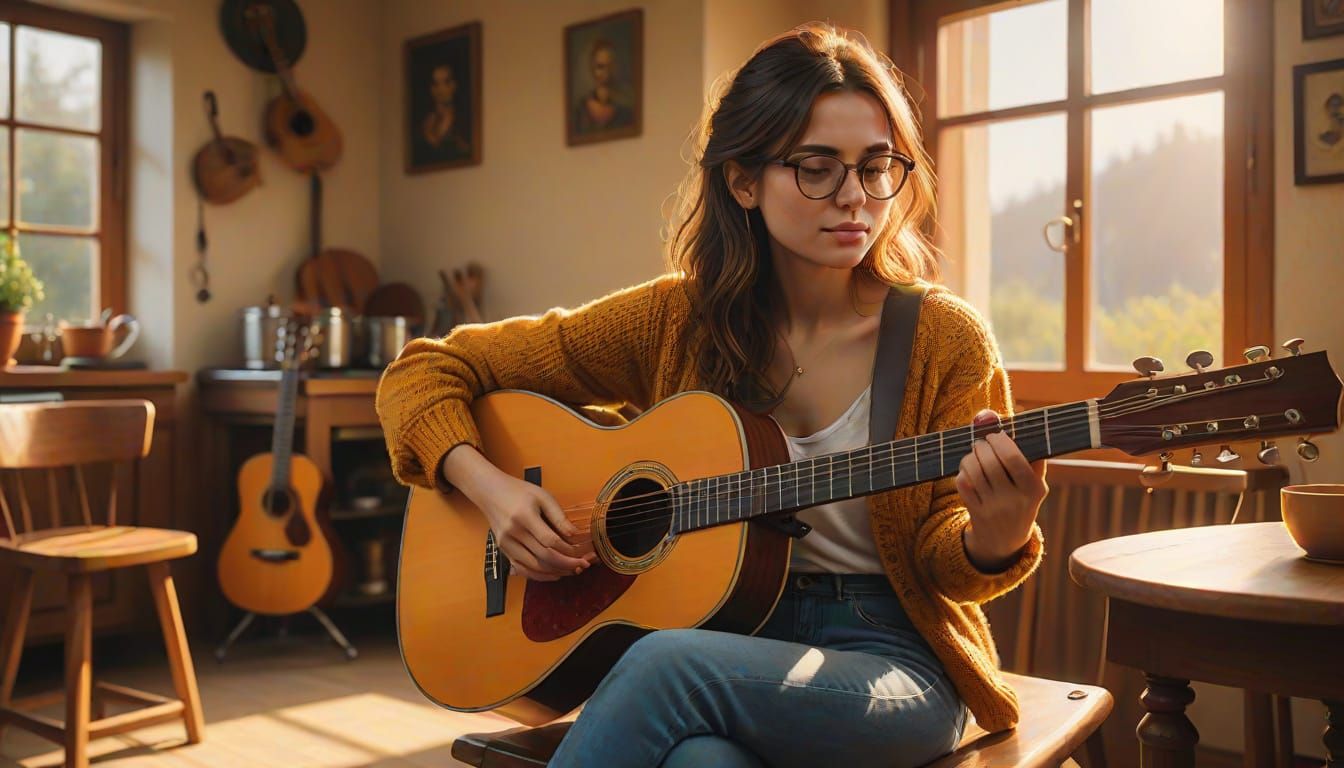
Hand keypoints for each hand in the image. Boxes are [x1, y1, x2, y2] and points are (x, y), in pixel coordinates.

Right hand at [473, 470, 596, 580]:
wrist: (491, 492)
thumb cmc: (519, 492)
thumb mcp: (543, 496)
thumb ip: (559, 516)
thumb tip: (575, 535)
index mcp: (524, 516)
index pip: (550, 540)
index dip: (568, 550)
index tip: (582, 553)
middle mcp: (512, 533)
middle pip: (543, 556)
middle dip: (566, 564)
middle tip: (583, 566)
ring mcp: (506, 544)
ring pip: (534, 567)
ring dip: (555, 572)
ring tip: (572, 570)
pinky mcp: (503, 551)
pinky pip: (522, 570)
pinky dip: (540, 576)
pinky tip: (554, 574)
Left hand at [954, 409, 1048, 571]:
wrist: (1007, 539)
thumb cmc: (1020, 496)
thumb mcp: (1030, 477)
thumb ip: (1018, 445)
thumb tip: (988, 413)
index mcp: (1034, 489)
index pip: (1015, 459)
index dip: (1001, 441)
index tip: (997, 436)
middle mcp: (1015, 501)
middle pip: (990, 462)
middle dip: (982, 445)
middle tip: (981, 442)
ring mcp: (994, 509)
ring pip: (974, 471)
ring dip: (970, 456)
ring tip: (975, 454)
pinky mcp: (976, 513)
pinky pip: (963, 482)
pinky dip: (963, 471)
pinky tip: (969, 470)